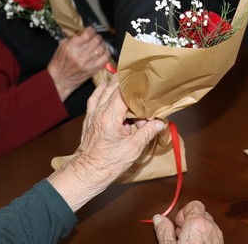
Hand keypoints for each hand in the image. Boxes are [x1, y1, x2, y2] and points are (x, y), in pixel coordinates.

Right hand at [47, 27, 111, 99]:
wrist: (59, 80)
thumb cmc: (59, 64)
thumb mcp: (61, 47)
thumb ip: (72, 38)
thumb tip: (83, 32)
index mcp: (72, 47)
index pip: (88, 34)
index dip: (91, 30)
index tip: (90, 31)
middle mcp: (80, 54)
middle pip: (97, 40)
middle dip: (96, 37)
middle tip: (94, 38)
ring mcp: (88, 63)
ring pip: (102, 47)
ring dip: (101, 44)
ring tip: (98, 45)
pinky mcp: (93, 69)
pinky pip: (105, 58)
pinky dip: (106, 53)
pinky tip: (102, 52)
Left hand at [48, 79, 164, 211]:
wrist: (87, 173)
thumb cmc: (108, 163)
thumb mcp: (133, 149)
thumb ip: (147, 132)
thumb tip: (160, 123)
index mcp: (110, 117)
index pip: (121, 93)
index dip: (133, 86)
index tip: (143, 82)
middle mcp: (99, 112)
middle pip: (111, 89)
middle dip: (123, 82)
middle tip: (134, 76)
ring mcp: (92, 116)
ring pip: (101, 93)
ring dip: (111, 84)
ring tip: (120, 76)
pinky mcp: (89, 121)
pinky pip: (93, 100)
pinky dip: (99, 92)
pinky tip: (103, 86)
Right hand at [153, 201, 222, 243]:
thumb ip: (164, 231)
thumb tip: (159, 219)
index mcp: (197, 222)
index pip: (194, 204)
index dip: (183, 213)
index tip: (177, 223)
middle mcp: (210, 226)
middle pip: (201, 214)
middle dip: (190, 222)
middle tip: (180, 234)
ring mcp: (218, 236)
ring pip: (208, 225)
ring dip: (198, 230)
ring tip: (188, 241)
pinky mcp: (222, 243)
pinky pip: (213, 234)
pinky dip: (205, 237)